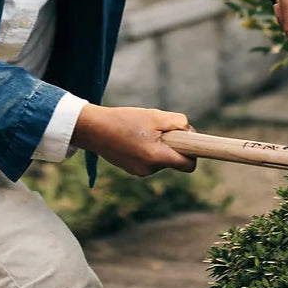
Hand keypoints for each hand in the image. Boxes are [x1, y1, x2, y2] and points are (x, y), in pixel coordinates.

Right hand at [70, 104, 196, 176]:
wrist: (93, 129)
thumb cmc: (125, 120)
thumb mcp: (155, 116)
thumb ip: (178, 124)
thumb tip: (191, 133)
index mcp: (157, 158)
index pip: (188, 165)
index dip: (194, 153)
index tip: (194, 143)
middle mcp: (149, 170)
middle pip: (174, 159)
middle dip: (173, 144)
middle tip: (160, 127)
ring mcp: (139, 172)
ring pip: (161, 158)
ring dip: (159, 145)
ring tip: (143, 130)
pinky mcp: (131, 169)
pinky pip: (149, 159)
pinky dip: (148, 148)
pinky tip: (134, 137)